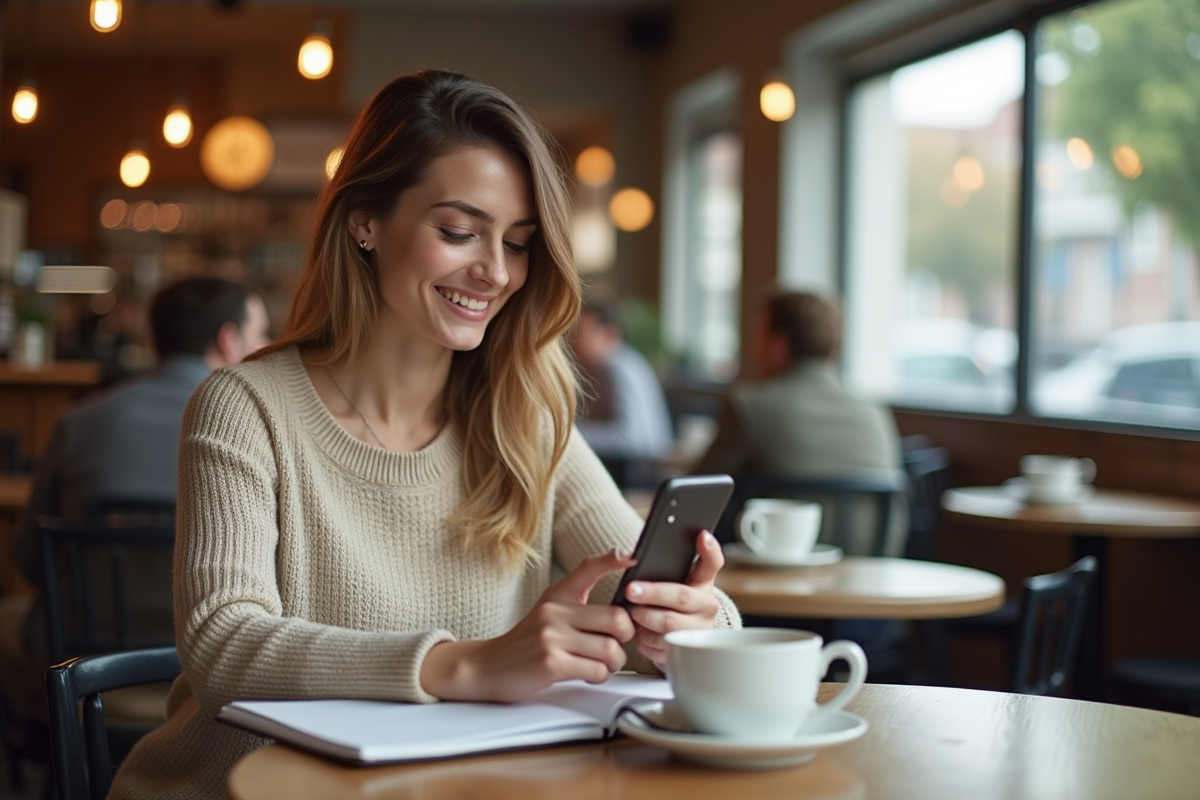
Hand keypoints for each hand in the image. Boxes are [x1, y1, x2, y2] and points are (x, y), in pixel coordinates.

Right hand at [420, 549, 636, 702]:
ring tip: (602, 664)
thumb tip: (619, 605)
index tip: (631, 556)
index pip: (588, 568)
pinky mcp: (550, 663)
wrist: (487, 666)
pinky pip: (596, 670)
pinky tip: (587, 674)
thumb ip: (579, 602)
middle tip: (616, 643)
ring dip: (613, 663)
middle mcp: (554, 611)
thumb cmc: (526, 641)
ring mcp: (551, 637)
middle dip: (626, 636)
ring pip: (610, 649)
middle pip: (616, 618)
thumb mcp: (549, 610)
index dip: (612, 560)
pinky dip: (599, 676)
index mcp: (557, 595)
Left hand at [623, 530, 723, 666]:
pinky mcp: (688, 651)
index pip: (712, 562)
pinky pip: (660, 646)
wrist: (679, 637)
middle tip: (631, 589)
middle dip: (653, 593)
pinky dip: (644, 639)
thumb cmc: (670, 603)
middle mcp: (707, 606)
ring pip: (668, 625)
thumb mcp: (673, 582)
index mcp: (703, 582)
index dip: (709, 549)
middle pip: (680, 596)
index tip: (702, 535)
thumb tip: (631, 553)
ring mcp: (699, 630)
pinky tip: (639, 632)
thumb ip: (663, 567)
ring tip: (632, 612)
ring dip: (644, 619)